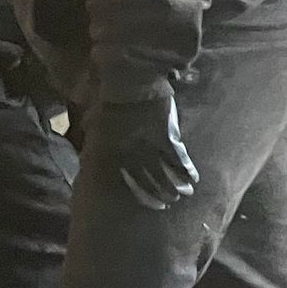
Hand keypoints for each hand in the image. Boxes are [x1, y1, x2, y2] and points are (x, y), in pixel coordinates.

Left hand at [93, 90, 198, 210]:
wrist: (131, 83)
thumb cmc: (113, 101)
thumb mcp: (99, 123)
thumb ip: (100, 141)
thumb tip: (92, 154)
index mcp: (117, 153)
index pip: (131, 182)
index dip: (143, 196)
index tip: (152, 204)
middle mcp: (135, 155)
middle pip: (150, 181)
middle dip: (161, 194)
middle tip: (169, 202)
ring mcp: (152, 148)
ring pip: (166, 174)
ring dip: (176, 186)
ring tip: (185, 193)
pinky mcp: (167, 138)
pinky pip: (179, 159)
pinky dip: (187, 170)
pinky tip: (194, 178)